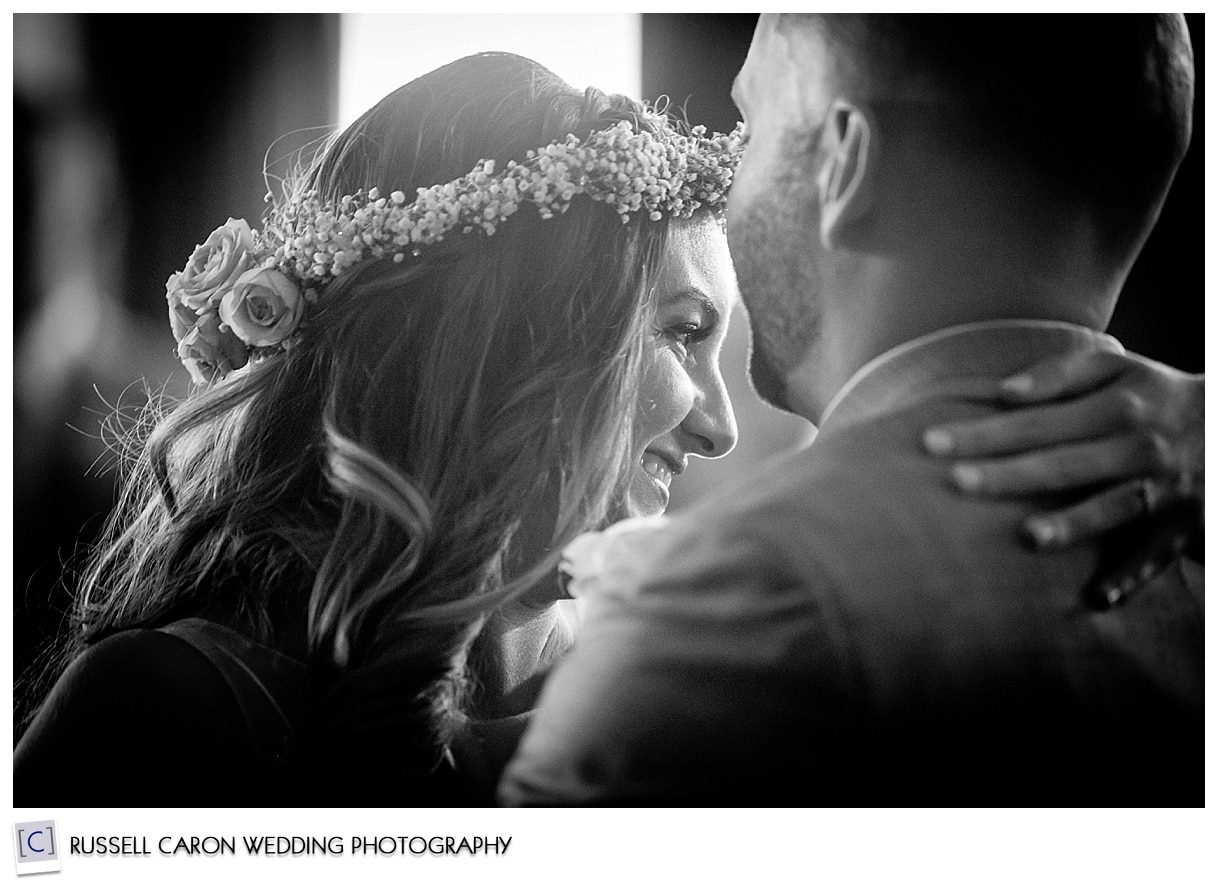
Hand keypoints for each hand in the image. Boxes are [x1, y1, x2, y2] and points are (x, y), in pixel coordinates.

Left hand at [922, 349, 1202, 550]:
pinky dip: (1128, 578)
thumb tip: (1002, 392)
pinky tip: (1095, 599)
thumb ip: (1061, 374)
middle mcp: (1141, 448)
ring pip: (1113, 509)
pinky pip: (1153, 558)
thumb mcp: (1121, 372)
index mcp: (1120, 406)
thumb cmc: (1156, 399)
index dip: (986, 431)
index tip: (932, 441)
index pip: (1039, 421)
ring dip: (1073, 524)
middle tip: (956, 481)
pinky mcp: (1182, 530)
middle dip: (1011, 473)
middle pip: (1066, 463)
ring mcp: (1164, 492)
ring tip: (1027, 535)